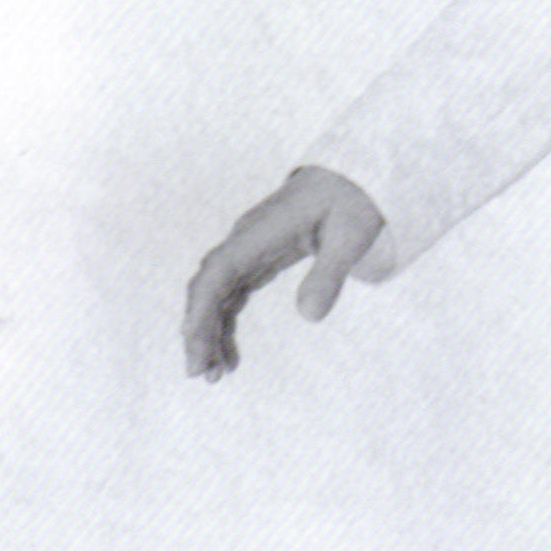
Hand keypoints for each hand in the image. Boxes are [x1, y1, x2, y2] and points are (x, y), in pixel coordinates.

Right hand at [183, 166, 387, 377]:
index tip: (196, 344)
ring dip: (209, 332)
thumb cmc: (352, 201)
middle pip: (208, 287)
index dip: (202, 309)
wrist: (353, 176)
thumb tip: (310, 316)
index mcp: (262, 232)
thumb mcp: (351, 237)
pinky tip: (228, 355)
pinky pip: (232, 294)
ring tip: (212, 374)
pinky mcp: (258, 259)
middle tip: (199, 373)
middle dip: (198, 329)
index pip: (218, 272)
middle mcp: (246, 240)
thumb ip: (329, 273)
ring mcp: (249, 249)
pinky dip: (225, 324)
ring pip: (216, 294)